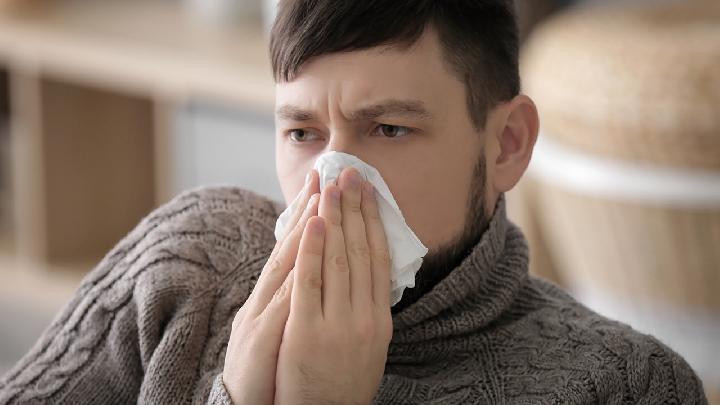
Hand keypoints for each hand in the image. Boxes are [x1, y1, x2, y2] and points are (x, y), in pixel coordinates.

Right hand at [222, 170, 319, 404]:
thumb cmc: (267, 365)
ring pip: (287, 264)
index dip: (309, 213)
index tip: (323, 183)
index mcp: (273, 295)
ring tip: (319, 196)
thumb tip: (315, 267)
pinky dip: (295, 272)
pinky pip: (283, 299)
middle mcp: (265, 298)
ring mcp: (262, 314)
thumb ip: (295, 295)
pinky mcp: (262, 336)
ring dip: (304, 228)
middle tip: (325, 174)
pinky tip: (305, 246)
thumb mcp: (281, 325)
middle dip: (309, 208)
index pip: (295, 246)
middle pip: (290, 247)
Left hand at [275, 167, 392, 404]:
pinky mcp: (307, 333)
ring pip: (338, 261)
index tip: (369, 191)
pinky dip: (311, 252)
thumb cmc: (343, 383)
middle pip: (360, 251)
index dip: (374, 221)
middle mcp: (364, 318)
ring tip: (332, 186)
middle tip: (351, 174)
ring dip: (335, 220)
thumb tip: (371, 274)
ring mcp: (337, 325)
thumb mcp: (368, 346)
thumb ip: (368, 310)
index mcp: (380, 319)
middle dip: (355, 209)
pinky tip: (311, 224)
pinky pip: (310, 285)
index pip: (379, 258)